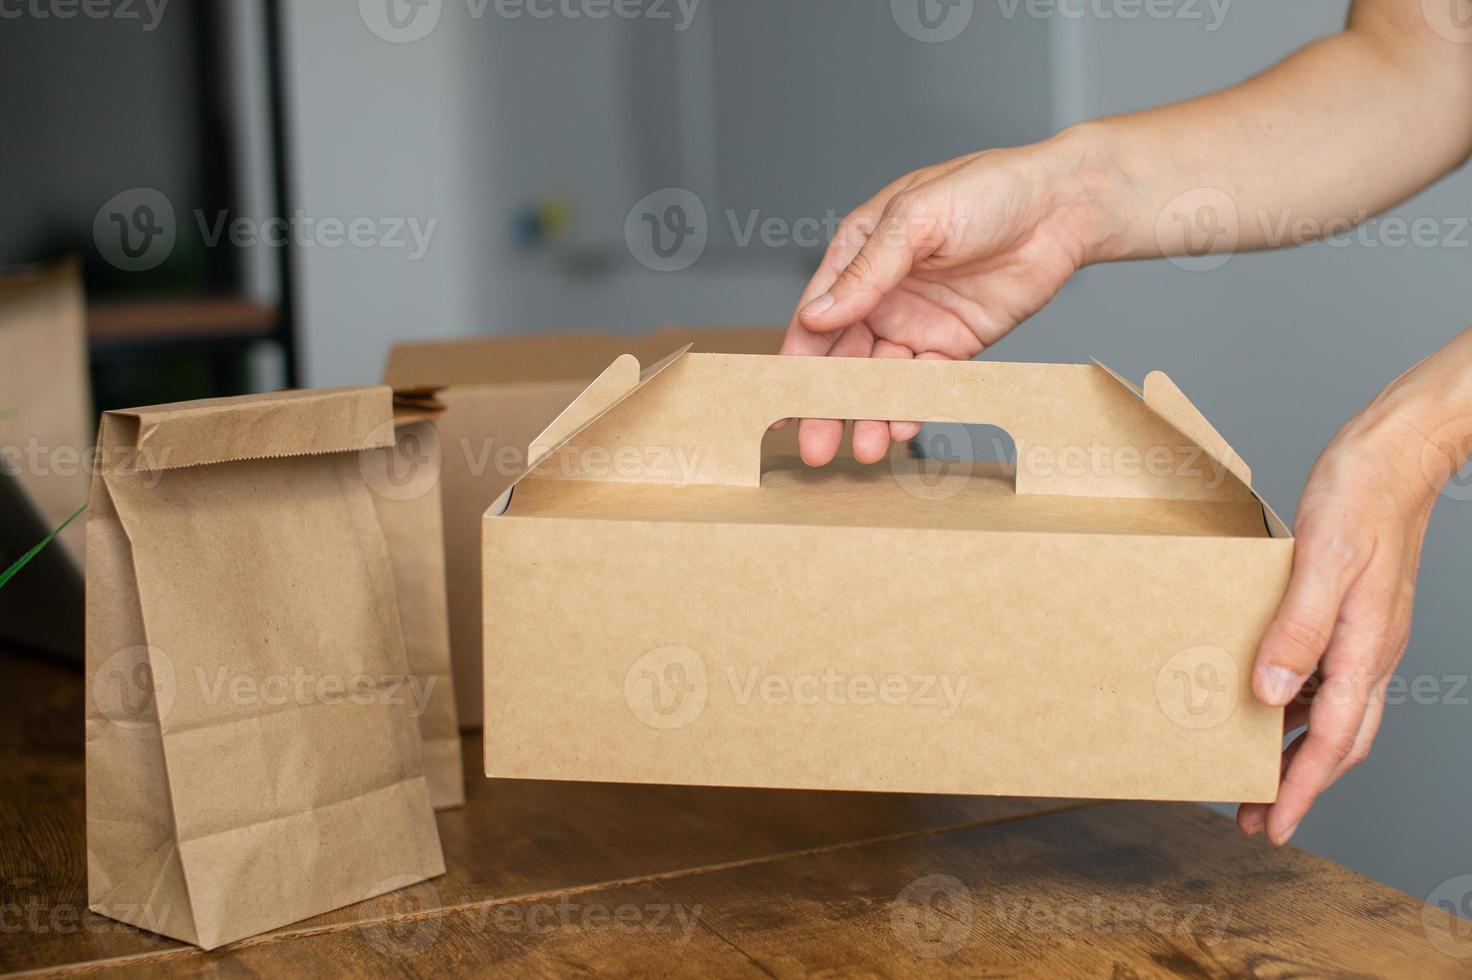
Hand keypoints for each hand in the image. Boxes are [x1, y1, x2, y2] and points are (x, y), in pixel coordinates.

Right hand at [776, 133, 1123, 465]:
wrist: (1064, 206)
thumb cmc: (987, 189)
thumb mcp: (916, 219)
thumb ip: (866, 272)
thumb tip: (816, 316)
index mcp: (859, 254)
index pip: (816, 317)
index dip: (794, 361)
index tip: (777, 401)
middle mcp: (882, 293)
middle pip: (843, 359)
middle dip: (828, 404)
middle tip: (814, 446)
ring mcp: (918, 321)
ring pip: (882, 378)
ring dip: (870, 413)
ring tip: (864, 449)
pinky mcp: (956, 343)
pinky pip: (926, 382)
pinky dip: (913, 406)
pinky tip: (901, 427)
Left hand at [1239, 366, 1464, 844]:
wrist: (1392, 454)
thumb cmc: (1359, 496)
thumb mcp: (1320, 561)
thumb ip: (1296, 630)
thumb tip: (1271, 695)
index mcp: (1365, 647)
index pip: (1334, 741)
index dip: (1300, 789)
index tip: (1274, 827)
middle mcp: (1369, 650)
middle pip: (1338, 740)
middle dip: (1297, 784)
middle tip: (1255, 817)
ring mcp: (1364, 634)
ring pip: (1335, 713)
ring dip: (1296, 747)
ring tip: (1254, 770)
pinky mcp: (1352, 614)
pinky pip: (1327, 677)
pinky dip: (1300, 704)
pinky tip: (1271, 700)